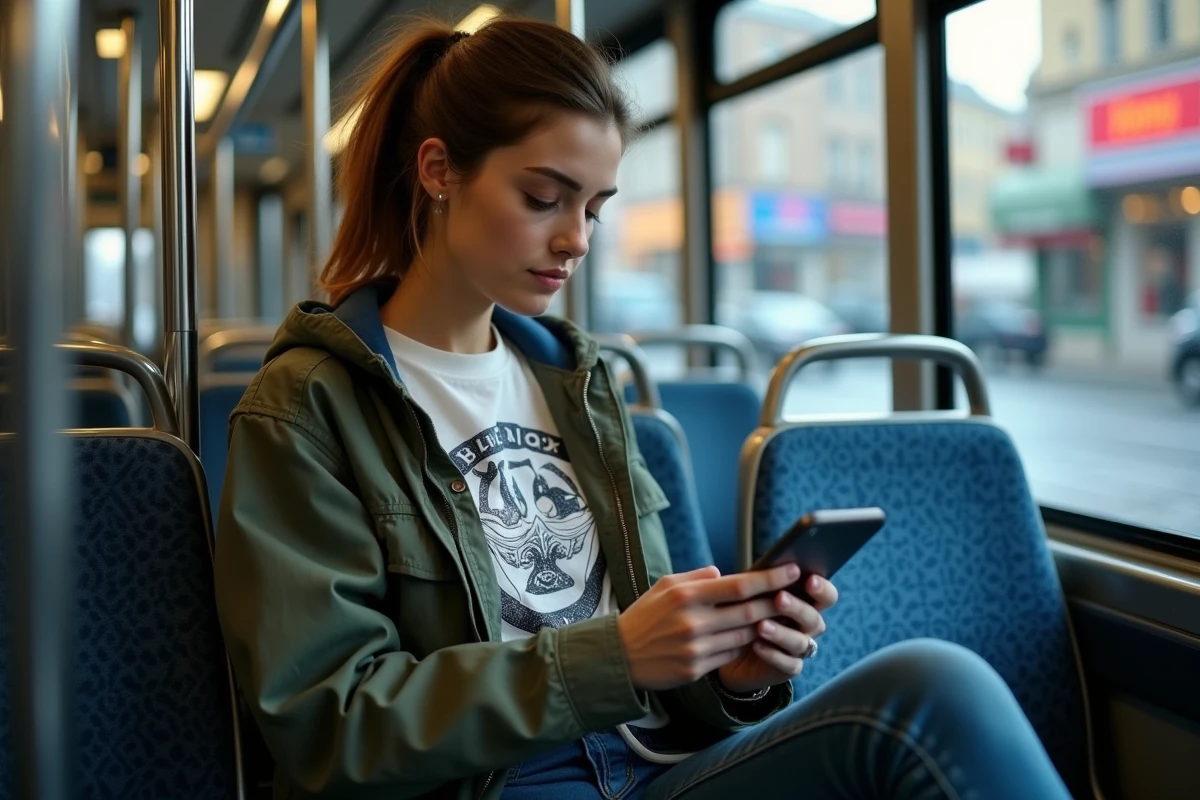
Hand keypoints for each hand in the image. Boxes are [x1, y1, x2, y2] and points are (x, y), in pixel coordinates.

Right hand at [616, 564, 802, 691]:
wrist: (619, 656)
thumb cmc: (644, 616)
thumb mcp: (664, 586)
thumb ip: (696, 578)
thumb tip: (724, 574)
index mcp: (686, 595)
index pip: (738, 585)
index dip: (769, 578)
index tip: (792, 571)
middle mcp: (693, 621)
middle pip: (750, 612)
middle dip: (777, 603)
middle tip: (796, 596)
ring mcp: (696, 648)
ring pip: (745, 636)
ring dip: (765, 626)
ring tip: (780, 616)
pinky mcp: (696, 670)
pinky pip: (731, 656)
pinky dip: (744, 646)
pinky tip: (751, 638)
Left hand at [715, 574, 838, 693]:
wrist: (733, 648)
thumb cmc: (746, 611)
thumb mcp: (748, 593)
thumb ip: (752, 582)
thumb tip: (726, 569)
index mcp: (805, 602)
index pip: (826, 595)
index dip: (822, 588)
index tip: (810, 579)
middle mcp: (807, 626)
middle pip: (814, 618)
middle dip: (798, 608)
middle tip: (779, 598)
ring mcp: (799, 648)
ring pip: (801, 642)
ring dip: (782, 632)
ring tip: (761, 625)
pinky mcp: (788, 667)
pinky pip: (789, 664)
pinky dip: (773, 655)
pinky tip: (757, 645)